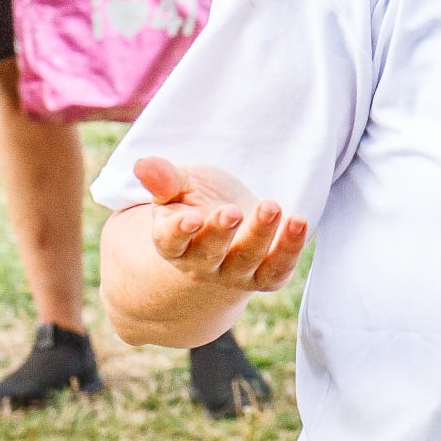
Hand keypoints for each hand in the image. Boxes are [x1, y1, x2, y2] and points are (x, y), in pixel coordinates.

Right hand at [134, 156, 308, 293]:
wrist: (229, 221)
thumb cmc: (197, 200)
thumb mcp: (180, 184)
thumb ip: (165, 178)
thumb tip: (143, 165)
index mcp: (172, 241)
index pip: (170, 241)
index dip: (178, 232)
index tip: (190, 218)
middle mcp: (202, 264)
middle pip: (209, 253)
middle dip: (221, 233)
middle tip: (232, 211)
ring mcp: (234, 273)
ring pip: (246, 261)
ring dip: (260, 235)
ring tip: (271, 206)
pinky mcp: (265, 275)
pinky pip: (277, 269)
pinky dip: (289, 248)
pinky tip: (298, 222)